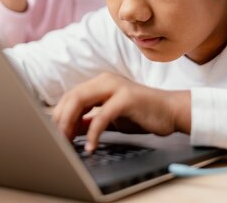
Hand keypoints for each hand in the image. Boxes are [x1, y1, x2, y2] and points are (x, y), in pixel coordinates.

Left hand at [51, 72, 190, 152]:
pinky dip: (93, 133)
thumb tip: (69, 130)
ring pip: (80, 101)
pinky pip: (102, 116)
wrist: (171, 112)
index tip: (55, 135)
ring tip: (67, 142)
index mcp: (100, 83)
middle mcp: (105, 80)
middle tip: (57, 141)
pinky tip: (91, 146)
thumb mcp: (111, 118)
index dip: (59, 116)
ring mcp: (116, 87)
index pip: (70, 96)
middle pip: (71, 97)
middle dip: (60, 120)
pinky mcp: (126, 98)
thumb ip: (90, 120)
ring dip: (70, 124)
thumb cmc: (142, 114)